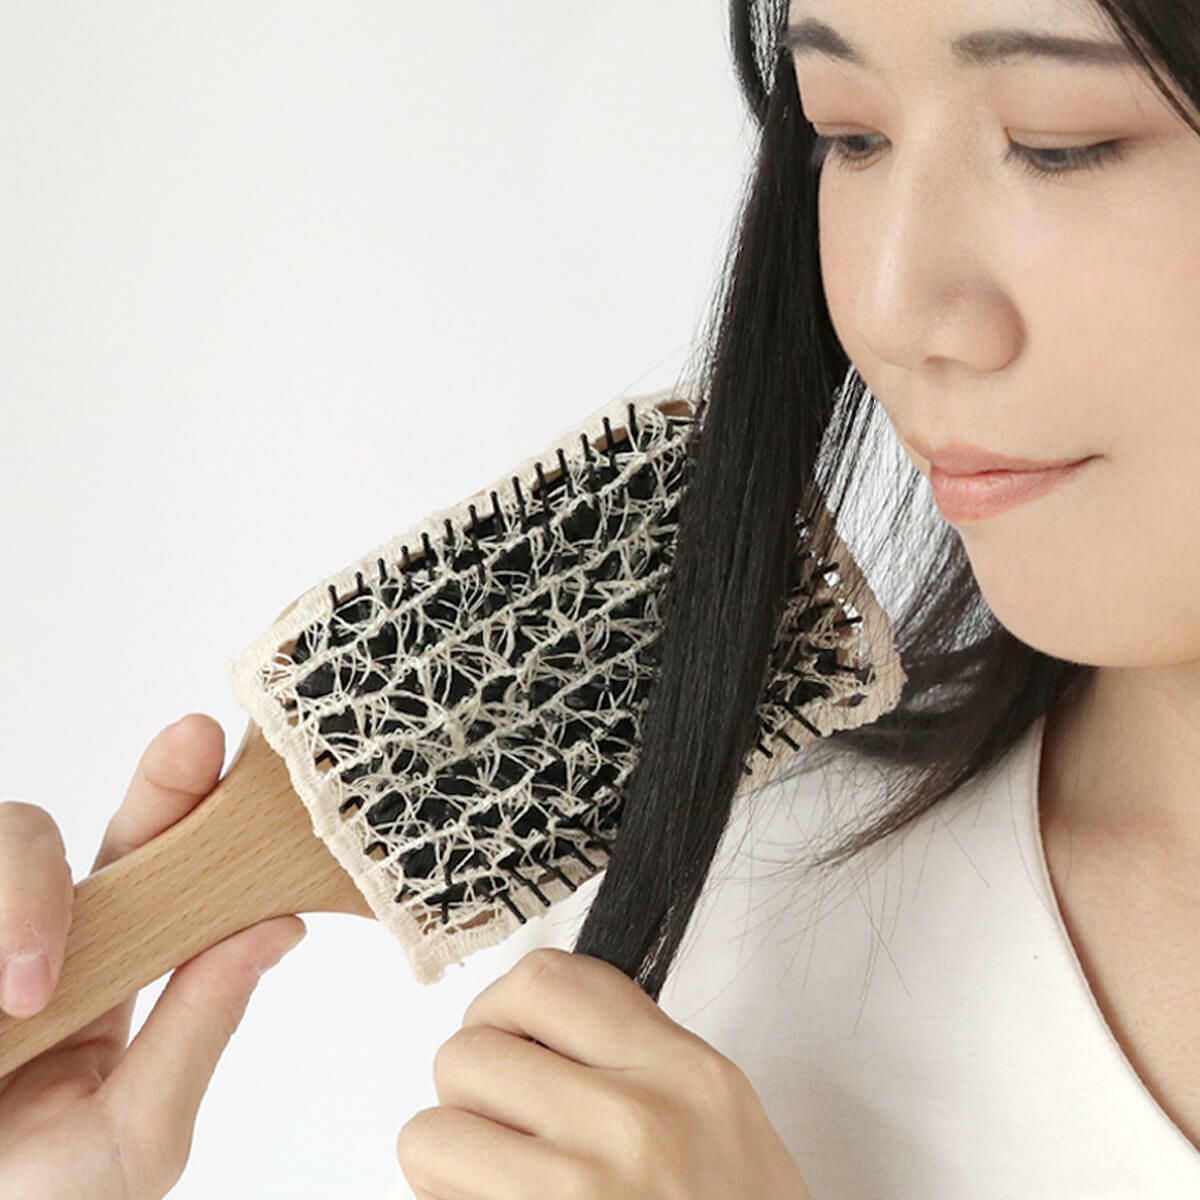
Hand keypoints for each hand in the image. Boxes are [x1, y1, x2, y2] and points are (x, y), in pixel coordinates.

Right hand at [0, 714, 307, 1199]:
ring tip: (25, 995)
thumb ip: (197, 1029)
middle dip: (158, 787)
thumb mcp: (133, 1136)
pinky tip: (2, 999)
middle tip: (194, 747)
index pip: (162, 879)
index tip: (222, 758)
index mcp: (116, 979)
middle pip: (104, 837)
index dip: (193, 815)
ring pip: (17, 844)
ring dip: (30, 897)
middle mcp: (51, 947)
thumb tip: (280, 929)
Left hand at [396, 946, 813, 1199]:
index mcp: (681, 1073)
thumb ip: (633, 1054)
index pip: (546, 981)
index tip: (508, 1037)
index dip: (502, 1005)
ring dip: (449, 1160)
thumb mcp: (715, 1112)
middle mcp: (632, 1124)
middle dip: (469, 1090)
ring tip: (495, 1180)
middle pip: (470, 1052)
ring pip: (429, 1134)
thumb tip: (530, 1026)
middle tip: (502, 1124)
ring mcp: (577, 1194)